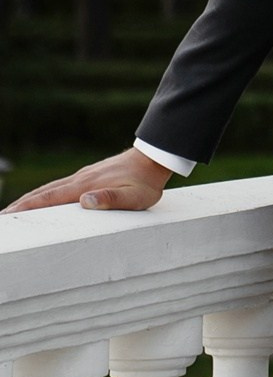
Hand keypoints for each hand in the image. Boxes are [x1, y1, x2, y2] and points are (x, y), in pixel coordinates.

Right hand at [7, 147, 169, 214]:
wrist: (153, 158)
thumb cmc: (145, 182)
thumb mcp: (135, 196)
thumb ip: (111, 199)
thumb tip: (85, 201)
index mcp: (85, 186)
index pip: (50, 198)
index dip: (28, 207)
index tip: (9, 215)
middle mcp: (79, 180)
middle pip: (43, 193)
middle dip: (21, 205)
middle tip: (4, 217)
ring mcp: (82, 177)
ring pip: (50, 189)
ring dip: (30, 200)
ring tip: (15, 212)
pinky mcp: (88, 177)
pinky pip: (59, 187)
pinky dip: (44, 195)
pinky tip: (42, 201)